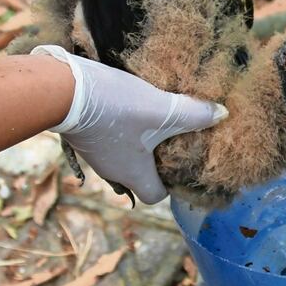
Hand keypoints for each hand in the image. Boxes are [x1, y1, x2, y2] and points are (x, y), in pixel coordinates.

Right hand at [32, 45, 227, 203]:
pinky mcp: (82, 134)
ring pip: (121, 156)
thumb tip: (222, 114)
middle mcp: (112, 171)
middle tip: (171, 139)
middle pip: (138, 176)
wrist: (63, 90)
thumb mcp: (162, 110)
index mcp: (134, 174)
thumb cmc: (117, 109)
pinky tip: (125, 106)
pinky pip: (106, 139)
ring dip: (135, 142)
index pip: (155, 196)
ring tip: (152, 119)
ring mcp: (93, 153)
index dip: (169, 185)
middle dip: (155, 161)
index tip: (181, 167)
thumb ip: (194, 114)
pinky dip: (118, 129)